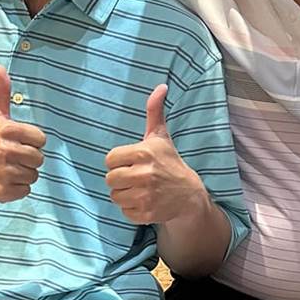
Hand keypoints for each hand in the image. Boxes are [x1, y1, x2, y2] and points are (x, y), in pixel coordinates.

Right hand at [0, 66, 46, 202]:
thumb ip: (2, 93)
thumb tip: (1, 68)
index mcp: (7, 130)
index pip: (40, 139)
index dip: (33, 142)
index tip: (20, 143)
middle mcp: (5, 150)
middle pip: (39, 159)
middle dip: (29, 160)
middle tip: (13, 158)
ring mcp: (3, 172)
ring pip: (33, 176)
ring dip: (23, 174)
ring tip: (8, 169)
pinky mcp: (2, 190)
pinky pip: (25, 191)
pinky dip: (17, 189)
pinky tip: (4, 180)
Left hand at [105, 85, 206, 224]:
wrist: (189, 195)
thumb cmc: (170, 163)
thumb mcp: (161, 137)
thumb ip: (154, 112)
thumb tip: (160, 86)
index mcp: (145, 152)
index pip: (110, 159)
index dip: (118, 162)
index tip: (130, 163)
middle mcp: (145, 173)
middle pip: (110, 179)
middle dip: (120, 179)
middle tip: (134, 178)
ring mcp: (146, 195)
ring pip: (115, 196)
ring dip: (124, 194)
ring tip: (139, 190)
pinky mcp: (146, 213)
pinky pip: (124, 211)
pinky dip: (131, 209)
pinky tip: (144, 202)